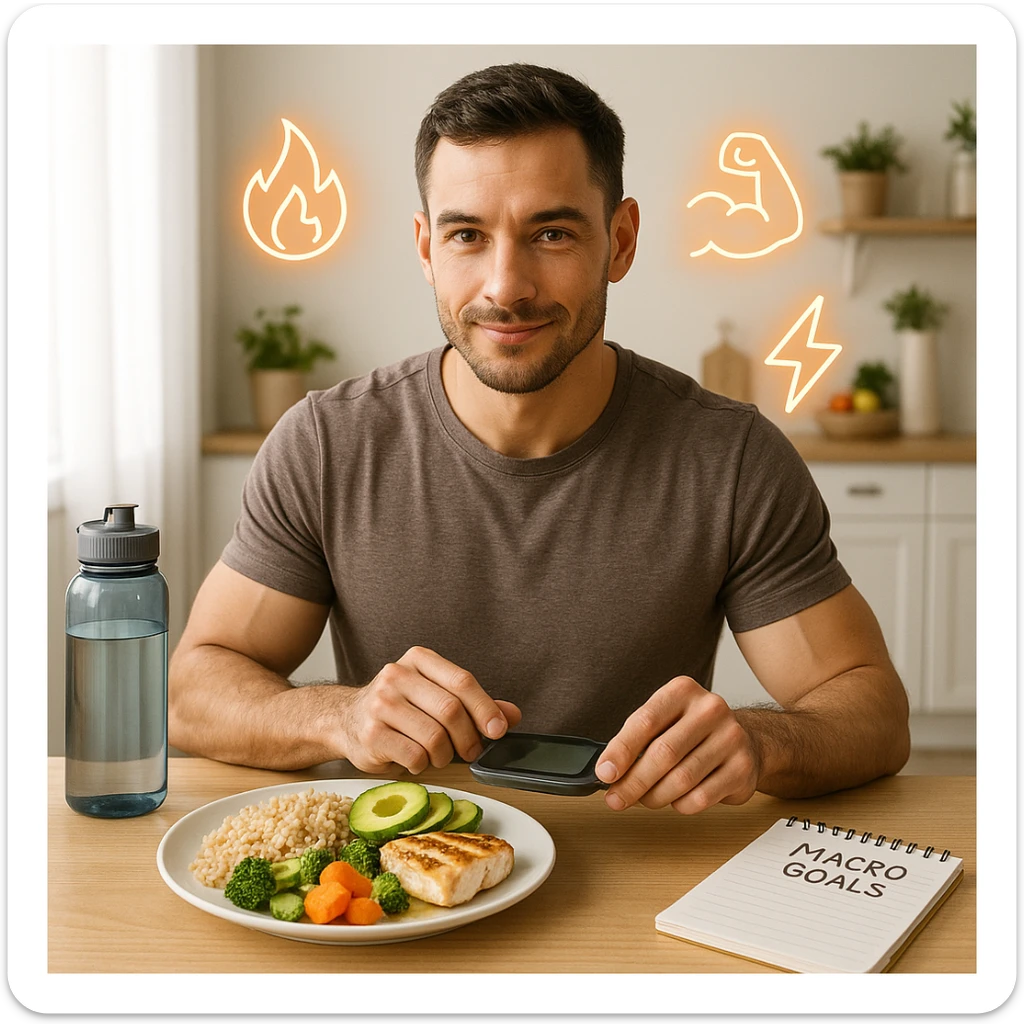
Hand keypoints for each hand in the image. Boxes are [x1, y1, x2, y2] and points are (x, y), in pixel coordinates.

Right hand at [335, 646, 521, 774]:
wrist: (345, 719)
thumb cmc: (399, 709)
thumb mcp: (435, 696)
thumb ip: (473, 704)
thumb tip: (511, 715)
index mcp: (419, 660)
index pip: (462, 681)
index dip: (486, 708)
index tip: (498, 730)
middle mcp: (397, 675)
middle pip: (451, 710)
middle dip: (468, 738)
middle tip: (471, 751)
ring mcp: (381, 704)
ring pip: (434, 737)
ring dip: (445, 755)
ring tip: (438, 755)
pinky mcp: (371, 733)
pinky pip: (415, 756)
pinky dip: (423, 765)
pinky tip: (416, 759)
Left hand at [595, 676, 758, 813]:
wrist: (745, 740)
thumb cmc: (692, 732)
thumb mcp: (663, 721)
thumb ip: (635, 740)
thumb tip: (607, 770)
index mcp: (683, 691)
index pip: (645, 722)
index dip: (621, 751)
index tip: (605, 773)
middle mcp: (710, 709)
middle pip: (663, 753)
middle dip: (633, 782)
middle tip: (616, 799)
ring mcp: (731, 738)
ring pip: (681, 780)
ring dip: (655, 797)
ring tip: (645, 799)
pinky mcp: (742, 768)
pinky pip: (701, 798)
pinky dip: (680, 805)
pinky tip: (676, 799)